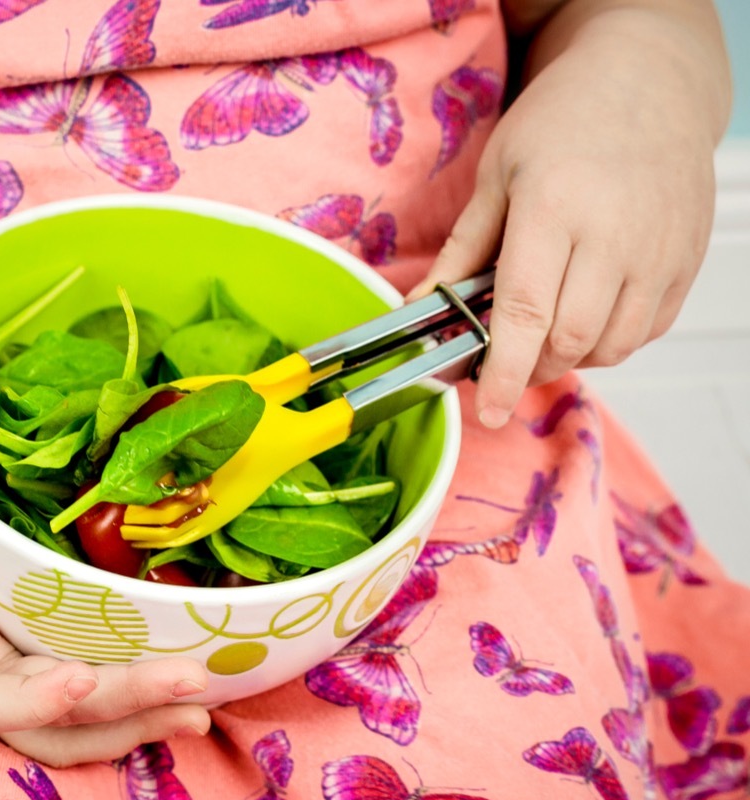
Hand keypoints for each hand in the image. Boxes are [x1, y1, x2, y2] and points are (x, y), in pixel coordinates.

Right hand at [0, 419, 210, 766]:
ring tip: (202, 704)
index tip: (84, 679)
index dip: (33, 699)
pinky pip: (66, 705)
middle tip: (197, 682)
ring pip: (63, 731)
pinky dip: (119, 707)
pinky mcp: (3, 661)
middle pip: (49, 723)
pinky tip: (173, 688)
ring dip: (132, 724)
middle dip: (122, 708)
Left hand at [410, 13, 718, 427]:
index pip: (527, 314)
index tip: (487, 409)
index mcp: (555, 210)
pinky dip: (611, 341)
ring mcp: (659, 251)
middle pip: (570, 340)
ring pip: (613, 345)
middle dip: (532, 366)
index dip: (504, 372)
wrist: (648, 83)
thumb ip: (462, 250)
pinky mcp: (685, 260)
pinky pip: (647, 329)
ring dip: (571, 357)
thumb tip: (419, 308)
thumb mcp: (497, 177)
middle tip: (506, 356)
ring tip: (545, 329)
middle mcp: (615, 236)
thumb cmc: (563, 123)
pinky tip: (585, 313)